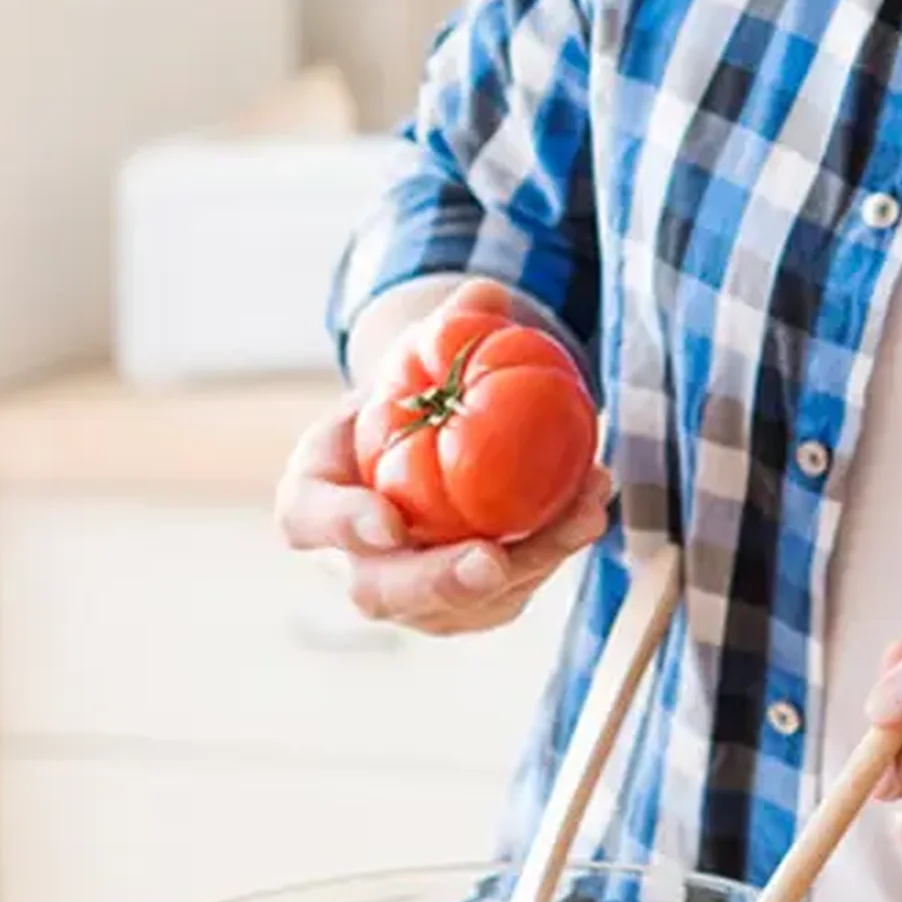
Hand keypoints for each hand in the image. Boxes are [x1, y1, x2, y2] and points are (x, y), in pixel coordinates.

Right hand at [275, 292, 612, 633]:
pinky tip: (590, 508)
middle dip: (439, 582)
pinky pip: (512, 592)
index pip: (311, 519)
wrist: (424, 451)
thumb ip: (441, 330)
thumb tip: (487, 294)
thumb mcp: (407, 362)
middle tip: (491, 562)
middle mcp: (354, 563)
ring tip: (582, 511)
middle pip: (383, 591)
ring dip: (530, 561)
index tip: (387, 522)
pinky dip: (555, 550)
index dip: (342, 526)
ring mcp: (412, 597)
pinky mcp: (470, 606)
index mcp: (313, 501)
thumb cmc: (401, 402)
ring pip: (463, 604)